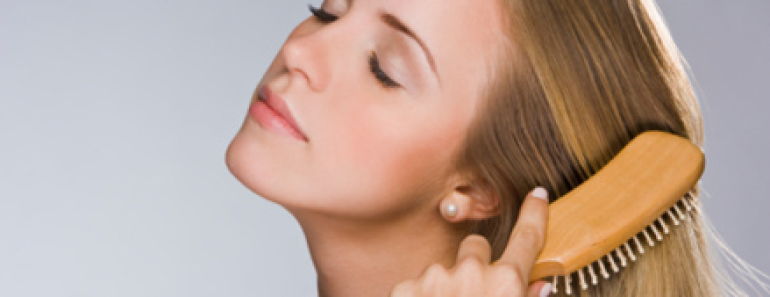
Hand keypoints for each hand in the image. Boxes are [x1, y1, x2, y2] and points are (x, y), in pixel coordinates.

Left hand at [390, 188, 551, 296]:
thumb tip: (540, 287)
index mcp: (506, 284)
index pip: (527, 238)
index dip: (535, 213)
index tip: (538, 195)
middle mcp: (472, 272)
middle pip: (477, 247)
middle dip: (477, 263)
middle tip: (475, 294)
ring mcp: (436, 277)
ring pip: (446, 266)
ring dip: (447, 283)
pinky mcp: (407, 286)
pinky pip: (420, 282)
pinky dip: (423, 296)